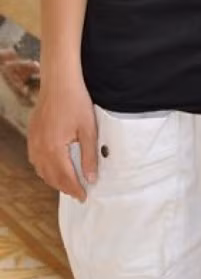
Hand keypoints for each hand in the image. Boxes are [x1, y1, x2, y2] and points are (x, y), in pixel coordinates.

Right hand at [28, 74, 97, 200]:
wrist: (59, 81)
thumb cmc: (76, 101)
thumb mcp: (88, 129)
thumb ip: (89, 156)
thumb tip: (91, 178)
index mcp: (54, 149)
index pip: (65, 178)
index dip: (75, 190)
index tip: (84, 197)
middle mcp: (40, 149)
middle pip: (51, 177)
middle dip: (65, 187)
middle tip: (78, 192)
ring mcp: (33, 142)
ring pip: (41, 170)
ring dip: (54, 179)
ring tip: (68, 182)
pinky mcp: (32, 134)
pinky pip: (35, 159)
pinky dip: (44, 168)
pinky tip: (53, 166)